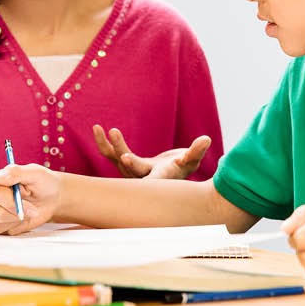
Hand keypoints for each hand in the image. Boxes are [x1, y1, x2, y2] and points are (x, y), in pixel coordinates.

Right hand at [0, 163, 60, 234]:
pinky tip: (22, 218)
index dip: (10, 199)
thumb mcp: (35, 173)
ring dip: (17, 219)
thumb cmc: (44, 183)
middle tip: (33, 208)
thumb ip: (15, 172)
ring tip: (28, 211)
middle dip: (18, 211)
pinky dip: (14, 226)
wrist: (51, 199)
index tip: (27, 196)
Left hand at [92, 125, 210, 179]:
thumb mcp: (192, 160)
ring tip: (99, 128)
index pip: (146, 176)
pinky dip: (104, 143)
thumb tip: (206, 139)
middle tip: (115, 133)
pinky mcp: (125, 164)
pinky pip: (111, 154)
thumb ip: (197, 151)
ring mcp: (131, 172)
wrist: (172, 174)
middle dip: (121, 149)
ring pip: (116, 160)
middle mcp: (142, 177)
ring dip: (107, 144)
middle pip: (129, 166)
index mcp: (160, 177)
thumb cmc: (185, 167)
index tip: (126, 158)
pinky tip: (97, 129)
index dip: (135, 168)